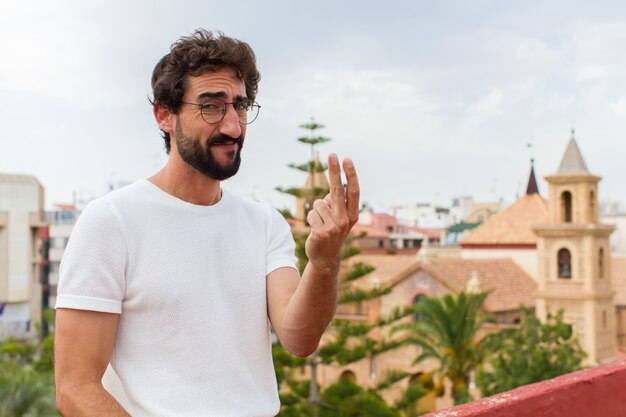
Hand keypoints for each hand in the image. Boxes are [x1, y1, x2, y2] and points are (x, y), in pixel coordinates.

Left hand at [305, 153, 359, 273]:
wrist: (325, 259)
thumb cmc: (331, 232)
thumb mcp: (338, 218)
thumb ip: (336, 203)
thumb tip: (333, 188)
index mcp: (352, 215)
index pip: (352, 191)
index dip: (350, 175)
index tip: (346, 159)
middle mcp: (345, 220)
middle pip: (338, 190)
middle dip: (334, 171)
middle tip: (332, 154)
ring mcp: (334, 227)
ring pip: (318, 204)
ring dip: (316, 211)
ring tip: (320, 223)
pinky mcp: (321, 232)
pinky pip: (311, 213)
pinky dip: (310, 219)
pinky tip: (315, 230)